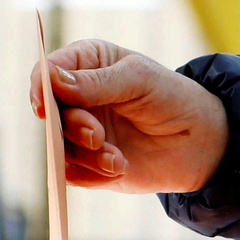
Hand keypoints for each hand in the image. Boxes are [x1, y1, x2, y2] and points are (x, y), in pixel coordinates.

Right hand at [28, 39, 228, 192]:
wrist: (199, 142)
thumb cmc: (171, 97)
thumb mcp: (139, 79)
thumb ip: (96, 82)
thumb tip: (52, 79)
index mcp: (87, 65)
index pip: (49, 71)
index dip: (40, 86)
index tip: (43, 105)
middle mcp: (78, 99)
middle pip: (50, 113)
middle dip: (70, 126)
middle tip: (96, 136)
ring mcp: (82, 132)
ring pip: (60, 147)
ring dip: (87, 155)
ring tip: (117, 159)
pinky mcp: (90, 164)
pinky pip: (74, 174)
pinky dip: (93, 175)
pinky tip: (121, 167)